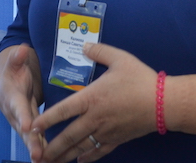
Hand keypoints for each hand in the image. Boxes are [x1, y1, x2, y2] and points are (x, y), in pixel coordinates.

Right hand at [0, 44, 45, 160]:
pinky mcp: (30, 122)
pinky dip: (42, 147)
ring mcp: (21, 118)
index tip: (27, 126)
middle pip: (23, 127)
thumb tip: (20, 50)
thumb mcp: (14, 58)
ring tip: (44, 161)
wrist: (8, 75)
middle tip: (37, 154)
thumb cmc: (14, 66)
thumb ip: (17, 57)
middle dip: (31, 141)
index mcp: (9, 94)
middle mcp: (13, 110)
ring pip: (29, 135)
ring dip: (37, 148)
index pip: (16, 106)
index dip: (22, 115)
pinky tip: (51, 158)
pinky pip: (36, 136)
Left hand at [30, 42, 158, 162]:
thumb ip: (99, 51)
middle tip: (36, 154)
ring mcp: (106, 131)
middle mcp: (95, 118)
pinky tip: (79, 160)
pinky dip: (87, 157)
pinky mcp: (117, 139)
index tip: (32, 126)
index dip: (46, 119)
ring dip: (64, 155)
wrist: (163, 103)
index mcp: (92, 98)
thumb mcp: (120, 58)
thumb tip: (84, 45)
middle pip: (68, 135)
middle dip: (51, 147)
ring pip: (80, 147)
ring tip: (51, 162)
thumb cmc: (140, 79)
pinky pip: (98, 151)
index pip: (63, 111)